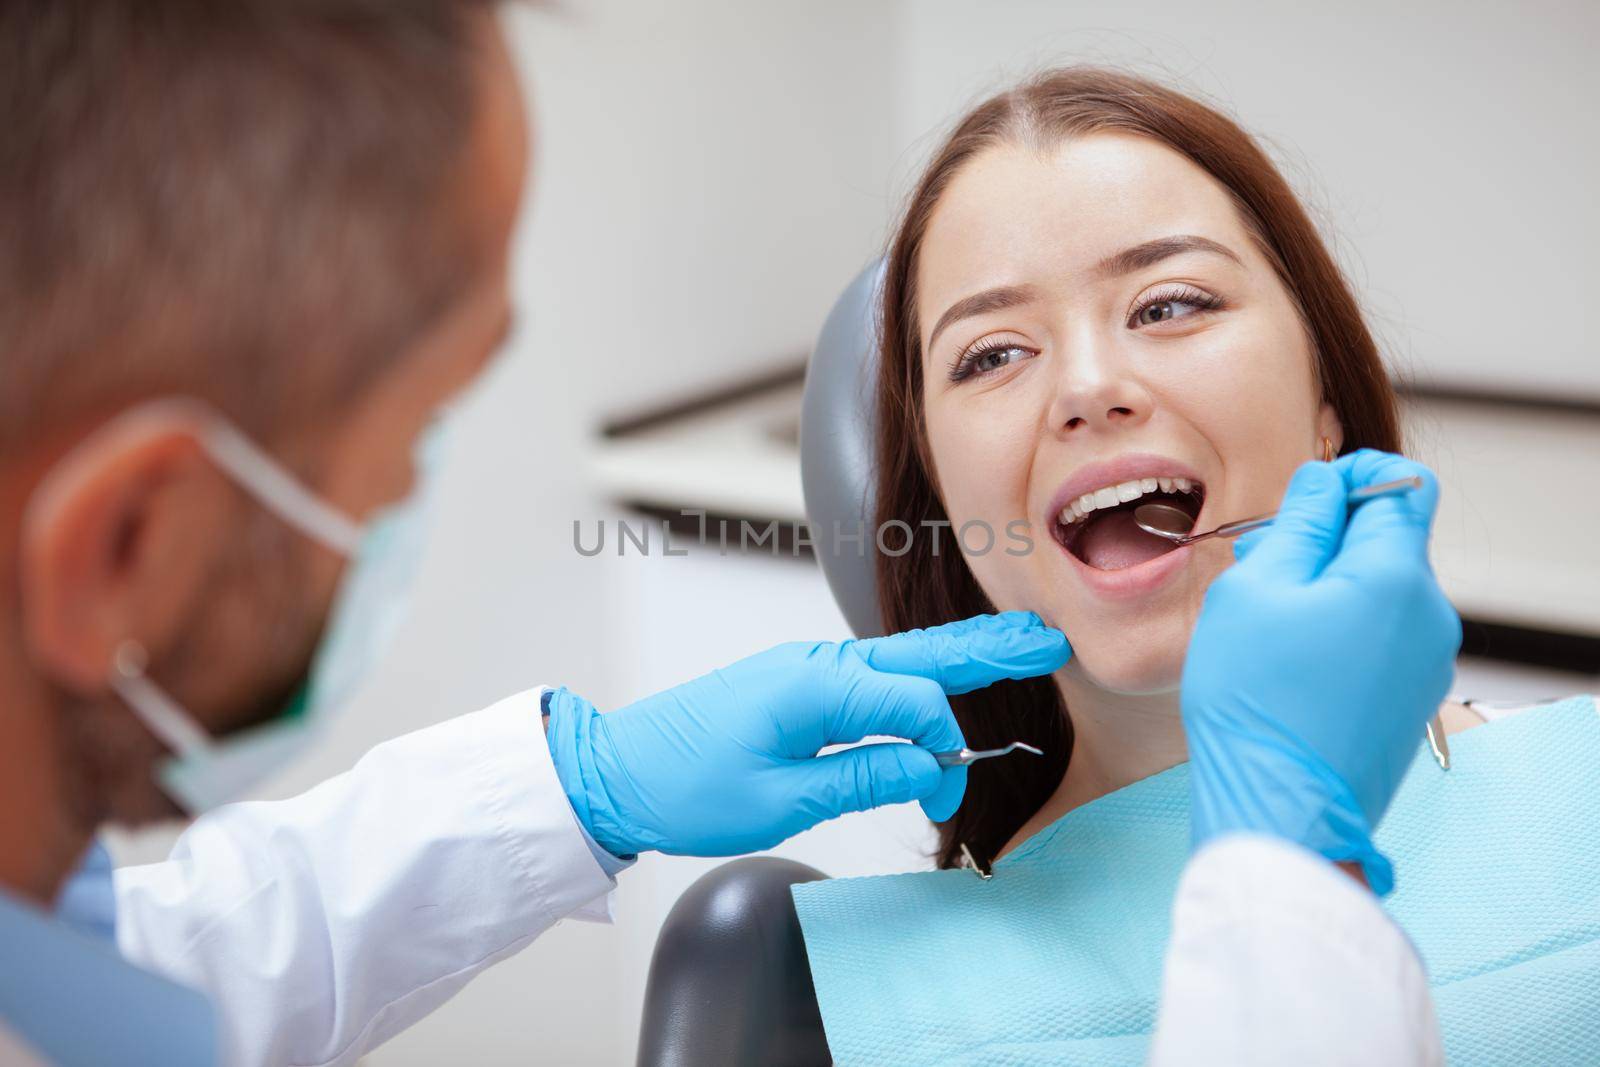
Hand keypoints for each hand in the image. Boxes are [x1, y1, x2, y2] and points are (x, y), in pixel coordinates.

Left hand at [544, 612, 1070, 856]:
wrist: (617, 771)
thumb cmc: (684, 788)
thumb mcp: (780, 799)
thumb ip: (862, 778)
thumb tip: (931, 769)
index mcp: (813, 687)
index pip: (913, 704)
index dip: (945, 745)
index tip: (948, 792)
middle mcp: (816, 665)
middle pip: (920, 654)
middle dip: (988, 648)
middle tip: (1049, 640)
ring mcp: (806, 669)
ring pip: (901, 657)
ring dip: (961, 654)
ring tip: (1019, 643)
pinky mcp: (798, 684)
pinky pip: (872, 673)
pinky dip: (919, 671)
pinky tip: (946, 672)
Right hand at [1182, 449, 1461, 892]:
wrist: (1280, 810)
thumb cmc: (1256, 703)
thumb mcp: (1254, 590)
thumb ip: (1298, 524)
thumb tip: (1324, 484)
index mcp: (1395, 577)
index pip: (1403, 486)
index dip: (1352, 477)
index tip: (1305, 496)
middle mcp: (1429, 616)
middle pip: (1388, 542)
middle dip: (1327, 539)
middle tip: (1261, 566)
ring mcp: (1427, 663)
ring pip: (1381, 592)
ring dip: (1329, 587)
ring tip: (1266, 624)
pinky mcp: (1411, 700)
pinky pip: (1381, 638)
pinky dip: (1340, 631)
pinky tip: (1289, 663)